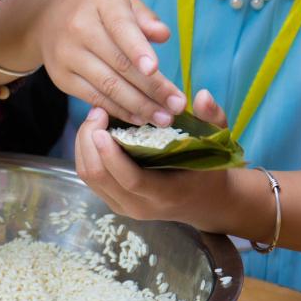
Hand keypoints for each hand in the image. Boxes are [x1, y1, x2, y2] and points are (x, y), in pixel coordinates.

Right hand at [38, 0, 185, 126]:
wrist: (48, 19)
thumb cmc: (98, 10)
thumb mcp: (122, 1)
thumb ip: (144, 17)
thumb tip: (163, 35)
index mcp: (101, 3)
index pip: (121, 27)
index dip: (138, 49)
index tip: (155, 69)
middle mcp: (79, 28)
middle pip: (119, 63)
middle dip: (152, 88)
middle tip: (177, 105)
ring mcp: (67, 55)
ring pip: (108, 86)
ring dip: (139, 106)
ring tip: (164, 118)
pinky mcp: (62, 79)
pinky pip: (95, 98)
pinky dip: (119, 110)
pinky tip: (140, 118)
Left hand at [73, 105, 236, 229]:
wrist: (204, 202)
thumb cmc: (209, 170)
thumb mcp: (216, 143)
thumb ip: (212, 118)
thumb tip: (202, 94)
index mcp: (165, 194)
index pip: (130, 180)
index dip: (111, 155)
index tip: (101, 128)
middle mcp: (139, 205)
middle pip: (99, 177)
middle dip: (90, 142)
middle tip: (97, 111)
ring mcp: (123, 206)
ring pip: (89, 177)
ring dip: (84, 145)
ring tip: (95, 117)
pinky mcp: (112, 200)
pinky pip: (89, 177)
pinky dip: (86, 152)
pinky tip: (95, 130)